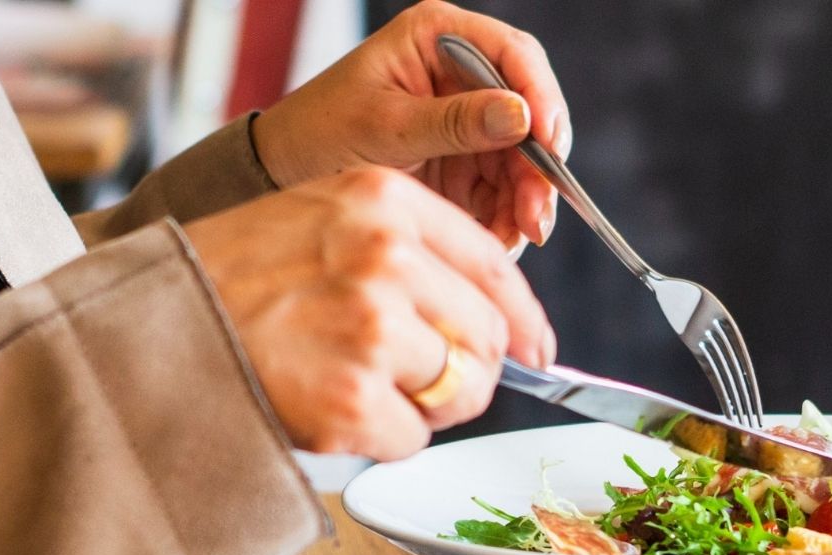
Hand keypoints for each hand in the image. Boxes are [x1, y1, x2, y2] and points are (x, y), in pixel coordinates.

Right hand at [184, 167, 555, 459]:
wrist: (149, 327)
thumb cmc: (225, 278)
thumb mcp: (317, 217)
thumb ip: (401, 246)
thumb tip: (490, 313)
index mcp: (383, 201)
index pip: (494, 265)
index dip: (524, 319)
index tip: (538, 349)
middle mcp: (386, 258)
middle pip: (488, 337)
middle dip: (468, 372)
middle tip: (424, 384)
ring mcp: (371, 331)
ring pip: (457, 391)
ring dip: (419, 406)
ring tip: (354, 387)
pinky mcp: (352, 401)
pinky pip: (412, 439)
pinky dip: (380, 439)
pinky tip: (328, 411)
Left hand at [251, 1, 570, 251]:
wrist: (282, 175)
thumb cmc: (319, 131)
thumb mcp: (384, 125)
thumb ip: (453, 122)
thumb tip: (521, 117)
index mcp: (438, 36)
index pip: (512, 55)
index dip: (540, 96)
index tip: (548, 141)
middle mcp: (461, 73)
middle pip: (528, 112)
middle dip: (537, 166)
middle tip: (536, 214)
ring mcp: (466, 120)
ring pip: (521, 158)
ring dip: (525, 200)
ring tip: (514, 238)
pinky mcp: (463, 162)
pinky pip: (502, 189)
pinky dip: (505, 217)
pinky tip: (498, 241)